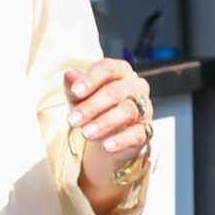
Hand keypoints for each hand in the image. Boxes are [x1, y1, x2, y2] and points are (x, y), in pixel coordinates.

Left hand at [62, 56, 152, 206]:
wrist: (105, 143)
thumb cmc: (92, 113)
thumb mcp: (79, 101)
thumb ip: (76, 89)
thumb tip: (68, 75)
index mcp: (120, 73)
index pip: (109, 68)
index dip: (93, 78)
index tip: (76, 90)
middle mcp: (136, 89)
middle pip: (118, 91)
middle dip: (93, 105)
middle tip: (72, 119)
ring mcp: (144, 111)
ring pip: (128, 112)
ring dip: (104, 122)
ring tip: (84, 133)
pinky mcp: (145, 134)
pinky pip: (138, 135)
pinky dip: (121, 140)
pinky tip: (104, 146)